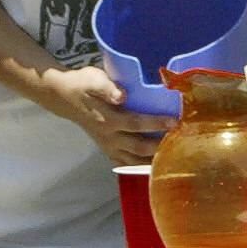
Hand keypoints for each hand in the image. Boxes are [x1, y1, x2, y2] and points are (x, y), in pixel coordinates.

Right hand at [48, 65, 171, 164]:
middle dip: (161, 147)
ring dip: (153, 161)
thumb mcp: (93, 79)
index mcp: (108, 119)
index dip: (155, 123)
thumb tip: (123, 96)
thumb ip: (108, 88)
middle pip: (138, 147)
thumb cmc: (83, 84)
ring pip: (134, 160)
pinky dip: (140, 169)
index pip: (135, 124)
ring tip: (174, 160)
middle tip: (183, 143)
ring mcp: (108, 146)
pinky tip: (156, 168)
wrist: (63, 96)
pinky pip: (126, 164)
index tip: (175, 121)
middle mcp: (110, 137)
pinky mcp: (108, 149)